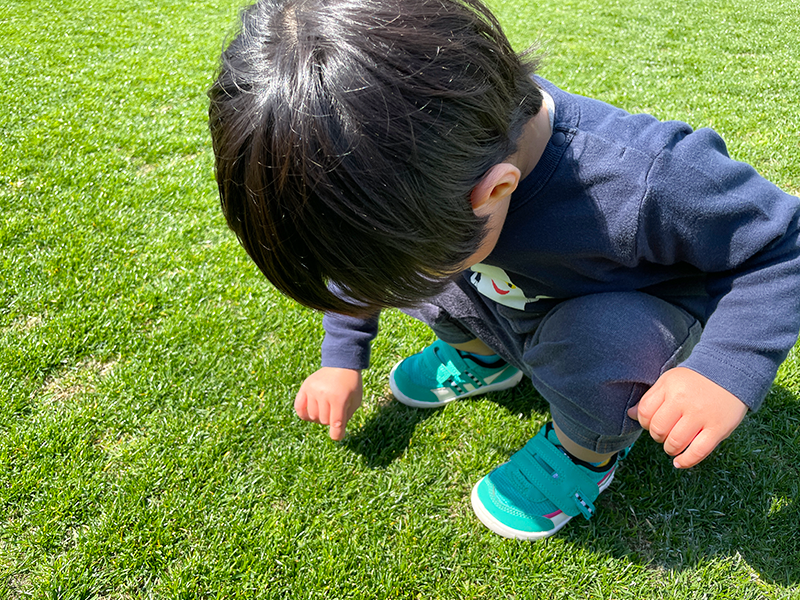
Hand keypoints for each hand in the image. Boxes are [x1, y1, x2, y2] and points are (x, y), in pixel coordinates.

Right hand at [294, 367, 362, 440]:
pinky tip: (311, 413)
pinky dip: (304, 414)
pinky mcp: (304, 388)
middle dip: (330, 421)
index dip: (337, 434)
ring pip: (312, 416)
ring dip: (319, 417)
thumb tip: (336, 432)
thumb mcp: (355, 401)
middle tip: (335, 412)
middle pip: (323, 421)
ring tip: (326, 409)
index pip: (336, 424)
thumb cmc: (351, 384)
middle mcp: (324, 394)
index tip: (338, 436)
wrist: (341, 364)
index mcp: (339, 398)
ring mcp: (312, 390)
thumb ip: (346, 417)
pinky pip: (299, 408)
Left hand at [627, 367, 747, 468]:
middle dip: (657, 436)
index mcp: (670, 388)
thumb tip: (631, 415)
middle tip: (664, 433)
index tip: (652, 423)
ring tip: (673, 444)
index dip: (644, 422)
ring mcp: (702, 416)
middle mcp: (684, 401)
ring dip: (669, 449)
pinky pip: (698, 452)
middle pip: (658, 429)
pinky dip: (686, 461)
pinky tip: (679, 462)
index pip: (645, 413)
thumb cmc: (695, 380)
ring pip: (675, 443)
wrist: (730, 373)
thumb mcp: (669, 381)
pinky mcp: (718, 429)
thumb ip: (651, 397)